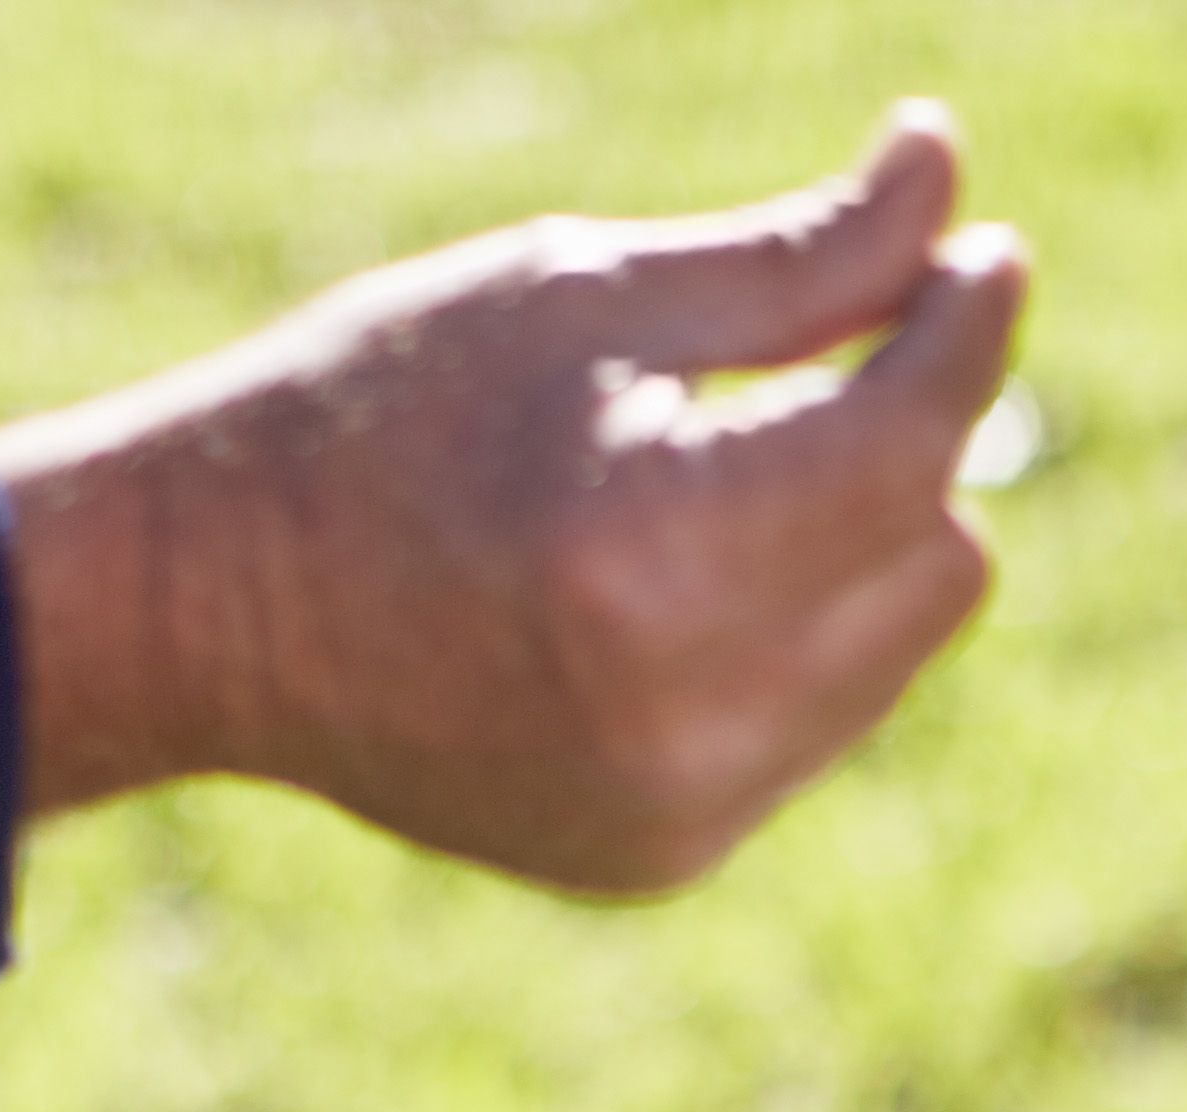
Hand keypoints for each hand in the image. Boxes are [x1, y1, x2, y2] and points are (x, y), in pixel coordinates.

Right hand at [0, 105, 1027, 888]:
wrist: (204, 609)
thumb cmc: (379, 410)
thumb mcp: (579, 296)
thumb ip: (796, 260)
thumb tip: (951, 177)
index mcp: (654, 552)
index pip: (907, 444)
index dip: (963, 331)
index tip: (982, 253)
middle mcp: (687, 714)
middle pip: (936, 555)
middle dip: (903, 443)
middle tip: (824, 355)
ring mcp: (681, 811)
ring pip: (894, 647)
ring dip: (855, 544)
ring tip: (709, 472)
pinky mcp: (665, 858)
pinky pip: (815, 725)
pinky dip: (785, 640)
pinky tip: (660, 585)